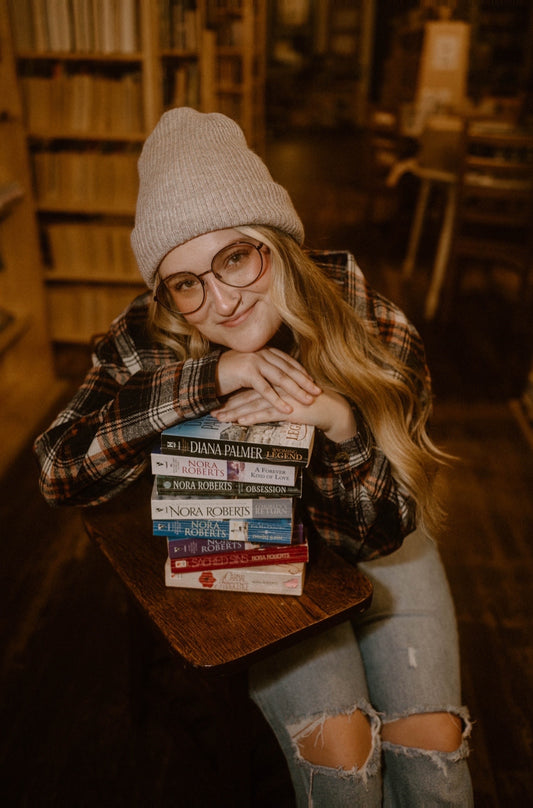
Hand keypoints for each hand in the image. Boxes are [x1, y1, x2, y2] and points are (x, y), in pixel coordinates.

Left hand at [212, 387, 357, 443]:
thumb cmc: (313, 407)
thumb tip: (265, 408)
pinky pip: (266, 413)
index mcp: (276, 384)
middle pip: (247, 396)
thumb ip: (279, 402)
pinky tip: (240, 422)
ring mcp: (281, 398)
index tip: (220, 403)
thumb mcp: (292, 402)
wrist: (332, 409)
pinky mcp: (288, 408)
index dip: (234, 397)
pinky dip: (252, 417)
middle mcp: (276, 388)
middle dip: (228, 405)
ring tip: (220, 418)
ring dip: (235, 412)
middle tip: (212, 412)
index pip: (251, 391)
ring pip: (252, 404)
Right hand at [216, 348, 321, 414]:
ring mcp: (254, 361)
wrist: (205, 374)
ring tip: (308, 401)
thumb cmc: (227, 373)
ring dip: (296, 391)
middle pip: (288, 369)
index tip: (313, 382)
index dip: (301, 372)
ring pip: (280, 378)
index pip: (287, 361)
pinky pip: (265, 389)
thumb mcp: (249, 368)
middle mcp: (261, 353)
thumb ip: (264, 370)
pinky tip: (287, 409)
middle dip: (304, 381)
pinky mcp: (247, 373)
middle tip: (318, 392)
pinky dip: (277, 400)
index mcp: (263, 350)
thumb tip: (279, 377)